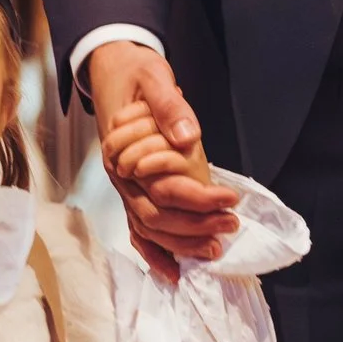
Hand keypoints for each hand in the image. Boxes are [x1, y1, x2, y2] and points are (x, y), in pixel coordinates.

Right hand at [88, 42, 239, 263]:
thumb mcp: (153, 76)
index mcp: (124, 152)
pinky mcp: (131, 192)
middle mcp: (121, 177)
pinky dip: (155, 253)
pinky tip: (176, 271)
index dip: (199, 199)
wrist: (111, 70)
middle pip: (156, 217)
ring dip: (182, 244)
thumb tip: (187, 138)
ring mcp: (124, 187)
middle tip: (231, 226)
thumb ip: (169, 106)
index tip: (231, 199)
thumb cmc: (134, 74)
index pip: (164, 188)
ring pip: (148, 229)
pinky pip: (138, 230)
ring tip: (216, 248)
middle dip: (196, 227)